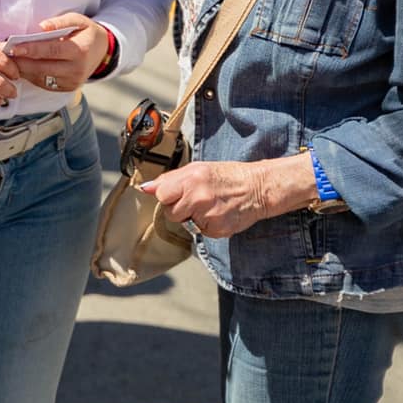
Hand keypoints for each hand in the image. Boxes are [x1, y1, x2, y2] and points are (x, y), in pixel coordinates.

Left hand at [3, 12, 109, 94]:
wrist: (102, 52)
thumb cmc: (86, 33)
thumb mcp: (78, 20)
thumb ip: (60, 22)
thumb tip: (41, 27)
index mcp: (79, 51)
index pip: (51, 50)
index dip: (30, 49)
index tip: (12, 47)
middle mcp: (76, 70)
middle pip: (42, 67)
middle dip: (21, 61)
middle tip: (3, 53)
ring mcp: (71, 82)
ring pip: (39, 77)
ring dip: (22, 69)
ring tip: (8, 59)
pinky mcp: (65, 89)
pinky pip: (42, 83)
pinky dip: (30, 75)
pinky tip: (20, 66)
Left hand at [143, 156, 314, 237]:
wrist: (257, 188)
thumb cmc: (225, 177)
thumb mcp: (196, 169)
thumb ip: (168, 179)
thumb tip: (145, 188)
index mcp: (191, 179)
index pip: (161, 195)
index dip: (168, 195)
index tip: (178, 193)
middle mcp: (198, 198)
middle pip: (169, 213)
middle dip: (179, 208)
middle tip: (196, 200)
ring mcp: (208, 216)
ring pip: (184, 224)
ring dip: (191, 218)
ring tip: (208, 206)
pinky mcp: (217, 230)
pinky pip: (200, 232)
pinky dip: (206, 226)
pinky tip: (218, 214)